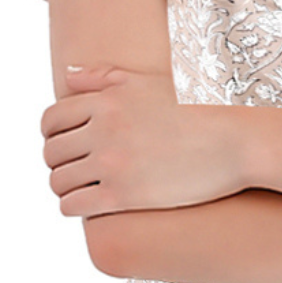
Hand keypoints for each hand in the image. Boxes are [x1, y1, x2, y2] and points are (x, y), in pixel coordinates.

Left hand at [42, 63, 249, 215]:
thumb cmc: (190, 113)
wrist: (231, 144)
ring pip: (58, 181)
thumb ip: (102, 77)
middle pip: (51, 152)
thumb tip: (67, 75)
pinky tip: (89, 205)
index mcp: (105, 101)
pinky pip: (74, 205)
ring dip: (64, 187)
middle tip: (74, 170)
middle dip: (58, 163)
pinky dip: (73, 207)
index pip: (50, 121)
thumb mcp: (145, 83)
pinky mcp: (123, 195)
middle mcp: (103, 130)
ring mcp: (112, 163)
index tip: (64, 146)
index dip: (51, 136)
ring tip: (80, 189)